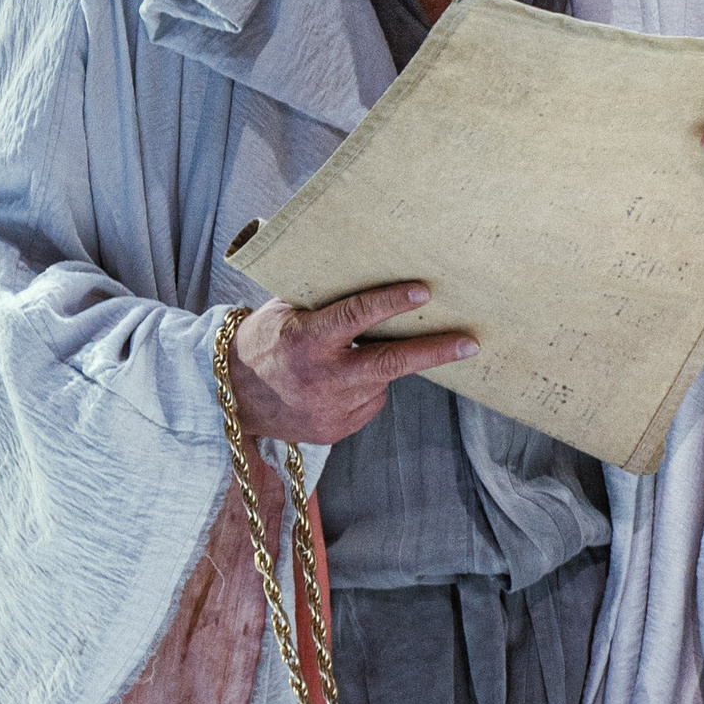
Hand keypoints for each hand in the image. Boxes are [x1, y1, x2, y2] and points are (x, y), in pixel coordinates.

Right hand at [227, 282, 477, 444]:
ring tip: (354, 356)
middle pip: (389, 363)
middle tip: (469, 343)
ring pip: (381, 382)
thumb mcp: (286, 311)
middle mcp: (322, 377)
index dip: (391, 303)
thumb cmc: (264, 341)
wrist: (233, 397)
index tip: (424, 290)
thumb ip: (325, 300)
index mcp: (307, 340)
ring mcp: (331, 409)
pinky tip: (340, 383)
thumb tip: (373, 272)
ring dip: (383, 365)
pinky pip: (369, 402)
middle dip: (434, 352)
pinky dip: (366, 388)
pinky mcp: (336, 430)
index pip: (355, 317)